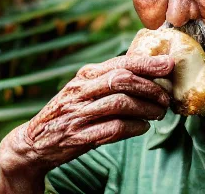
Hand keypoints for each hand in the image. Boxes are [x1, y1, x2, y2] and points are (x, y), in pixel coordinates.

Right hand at [0, 55, 173, 192]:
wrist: (36, 140)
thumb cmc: (67, 111)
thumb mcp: (82, 89)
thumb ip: (106, 79)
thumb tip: (144, 71)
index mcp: (84, 75)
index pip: (119, 63)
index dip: (146, 63)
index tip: (168, 64)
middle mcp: (81, 91)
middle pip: (121, 80)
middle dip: (149, 86)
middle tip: (166, 96)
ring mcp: (80, 113)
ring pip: (121, 104)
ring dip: (146, 108)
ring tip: (159, 113)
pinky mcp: (81, 136)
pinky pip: (114, 129)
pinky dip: (134, 127)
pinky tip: (143, 127)